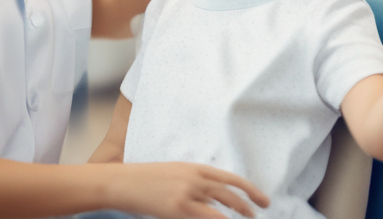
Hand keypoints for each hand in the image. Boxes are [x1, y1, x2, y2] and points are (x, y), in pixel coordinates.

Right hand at [111, 162, 269, 218]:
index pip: (230, 178)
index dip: (249, 189)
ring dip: (237, 215)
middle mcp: (194, 178)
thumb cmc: (144, 181)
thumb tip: (214, 201)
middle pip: (230, 193)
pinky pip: (206, 217)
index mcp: (194, 168)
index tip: (261, 198)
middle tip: (260, 212)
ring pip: (221, 208)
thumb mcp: (174, 175)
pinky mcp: (177, 208)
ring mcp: (186, 193)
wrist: (120, 182)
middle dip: (248, 204)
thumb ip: (195, 185)